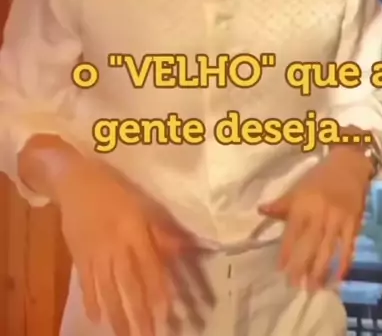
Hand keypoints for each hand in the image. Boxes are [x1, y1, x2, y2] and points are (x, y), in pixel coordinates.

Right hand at [54, 154, 205, 335]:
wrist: (74, 181)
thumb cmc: (114, 189)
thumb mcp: (143, 204)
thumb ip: (161, 231)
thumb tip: (186, 248)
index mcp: (133, 230)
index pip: (149, 267)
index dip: (158, 291)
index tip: (167, 314)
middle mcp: (114, 245)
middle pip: (128, 284)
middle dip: (139, 313)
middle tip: (148, 335)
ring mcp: (94, 252)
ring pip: (107, 289)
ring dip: (117, 315)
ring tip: (125, 335)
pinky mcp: (78, 256)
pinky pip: (85, 283)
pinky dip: (91, 301)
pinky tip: (96, 318)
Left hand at [258, 149, 370, 290]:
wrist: (349, 164)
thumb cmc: (320, 177)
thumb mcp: (298, 187)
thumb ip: (282, 204)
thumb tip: (261, 211)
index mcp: (303, 203)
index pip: (292, 232)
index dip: (286, 251)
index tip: (280, 270)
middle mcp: (320, 213)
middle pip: (309, 244)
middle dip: (302, 266)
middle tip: (295, 285)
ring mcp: (338, 219)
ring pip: (328, 249)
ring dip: (320, 270)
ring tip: (313, 287)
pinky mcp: (354, 223)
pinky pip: (348, 247)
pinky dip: (344, 264)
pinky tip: (338, 279)